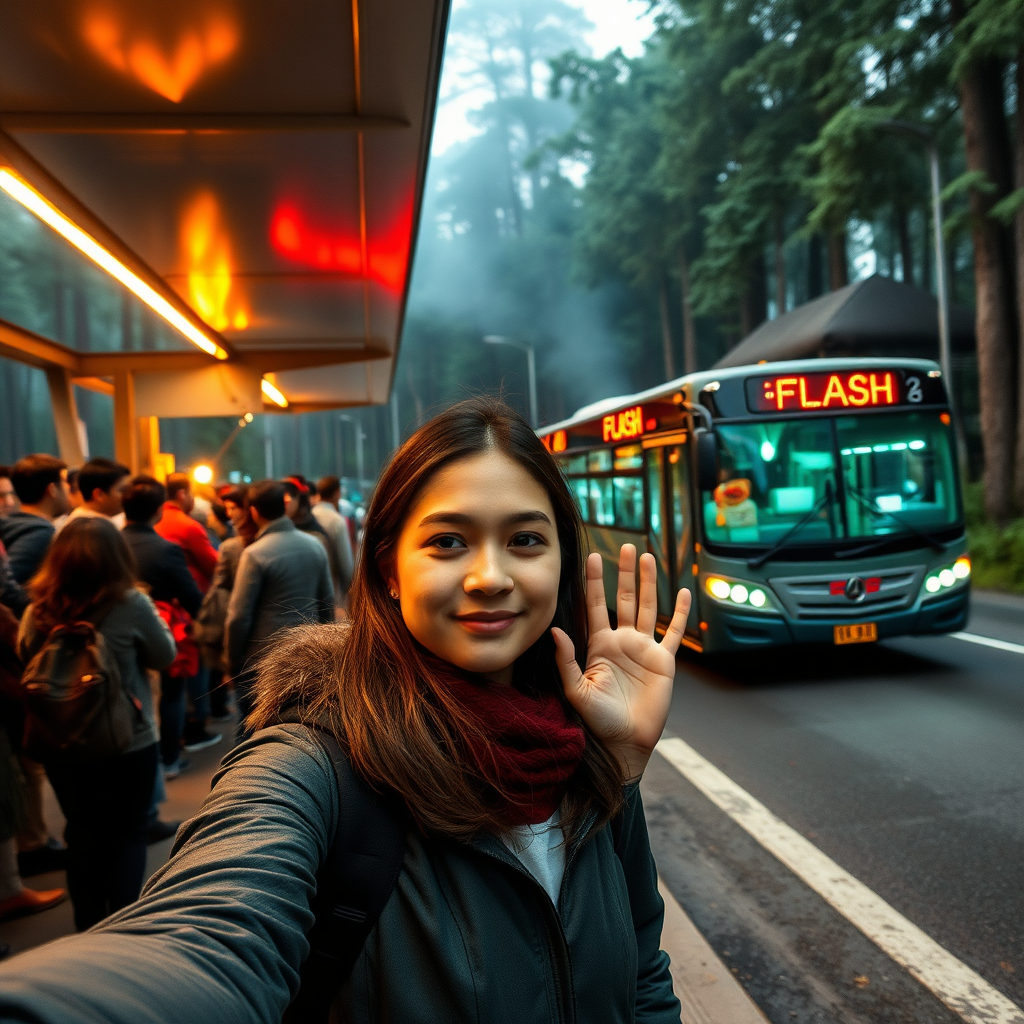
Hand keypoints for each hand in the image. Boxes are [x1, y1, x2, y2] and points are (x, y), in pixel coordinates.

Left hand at [552, 544, 690, 780]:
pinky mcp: (664, 662)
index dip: (594, 582)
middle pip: (625, 599)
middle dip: (625, 573)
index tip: (592, 557)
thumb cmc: (596, 721)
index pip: (595, 606)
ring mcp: (644, 650)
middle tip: (626, 546)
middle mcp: (622, 642)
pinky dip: (679, 613)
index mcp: (599, 646)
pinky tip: (682, 592)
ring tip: (648, 558)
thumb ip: (567, 660)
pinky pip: (674, 633)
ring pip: (649, 608)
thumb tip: (556, 631)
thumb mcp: (576, 690)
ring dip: (649, 583)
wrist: (623, 743)